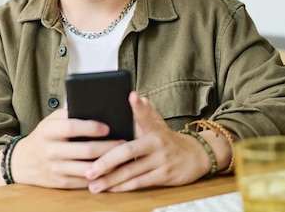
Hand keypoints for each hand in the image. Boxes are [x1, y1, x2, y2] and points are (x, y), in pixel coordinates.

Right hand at [2, 109, 125, 188]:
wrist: (22, 162)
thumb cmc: (45, 136)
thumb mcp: (52, 121)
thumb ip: (70, 115)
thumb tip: (98, 110)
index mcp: (49, 131)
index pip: (72, 127)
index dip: (92, 127)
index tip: (108, 127)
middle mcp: (51, 150)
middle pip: (85, 150)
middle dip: (108, 147)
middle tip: (124, 142)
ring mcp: (55, 169)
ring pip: (88, 168)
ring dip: (108, 164)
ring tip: (122, 157)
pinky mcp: (61, 183)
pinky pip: (84, 181)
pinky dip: (100, 177)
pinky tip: (112, 171)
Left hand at [83, 91, 213, 192]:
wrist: (195, 156)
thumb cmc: (168, 139)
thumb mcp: (159, 124)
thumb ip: (145, 113)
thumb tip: (137, 96)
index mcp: (154, 128)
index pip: (145, 115)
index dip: (139, 106)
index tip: (132, 96)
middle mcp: (158, 143)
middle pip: (128, 151)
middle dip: (106, 162)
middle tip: (89, 170)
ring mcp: (161, 160)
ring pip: (131, 171)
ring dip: (110, 180)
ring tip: (93, 184)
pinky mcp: (164, 176)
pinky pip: (139, 182)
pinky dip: (123, 187)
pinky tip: (110, 189)